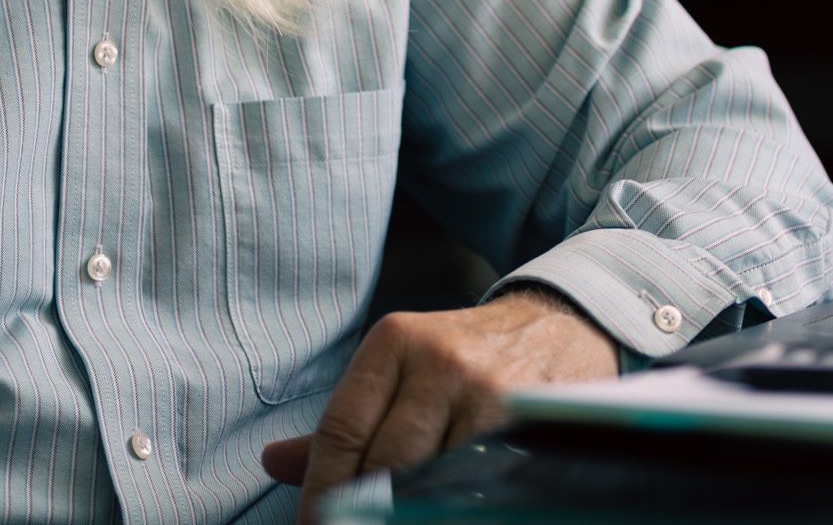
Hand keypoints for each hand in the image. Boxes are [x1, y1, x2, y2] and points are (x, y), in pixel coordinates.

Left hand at [260, 288, 618, 522]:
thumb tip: (273, 463)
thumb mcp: (400, 368)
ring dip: (411, 511)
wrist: (559, 327)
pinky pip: (480, 484)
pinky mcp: (527, 421)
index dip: (322, 489)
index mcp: (394, 341)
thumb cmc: (465, 356)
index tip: (313, 524)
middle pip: (384, 462)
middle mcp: (439, 360)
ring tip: (398, 519)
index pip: (342, 429)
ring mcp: (487, 392)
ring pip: (433, 480)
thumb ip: (343, 422)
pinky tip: (445, 512)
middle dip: (364, 510)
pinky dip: (457, 508)